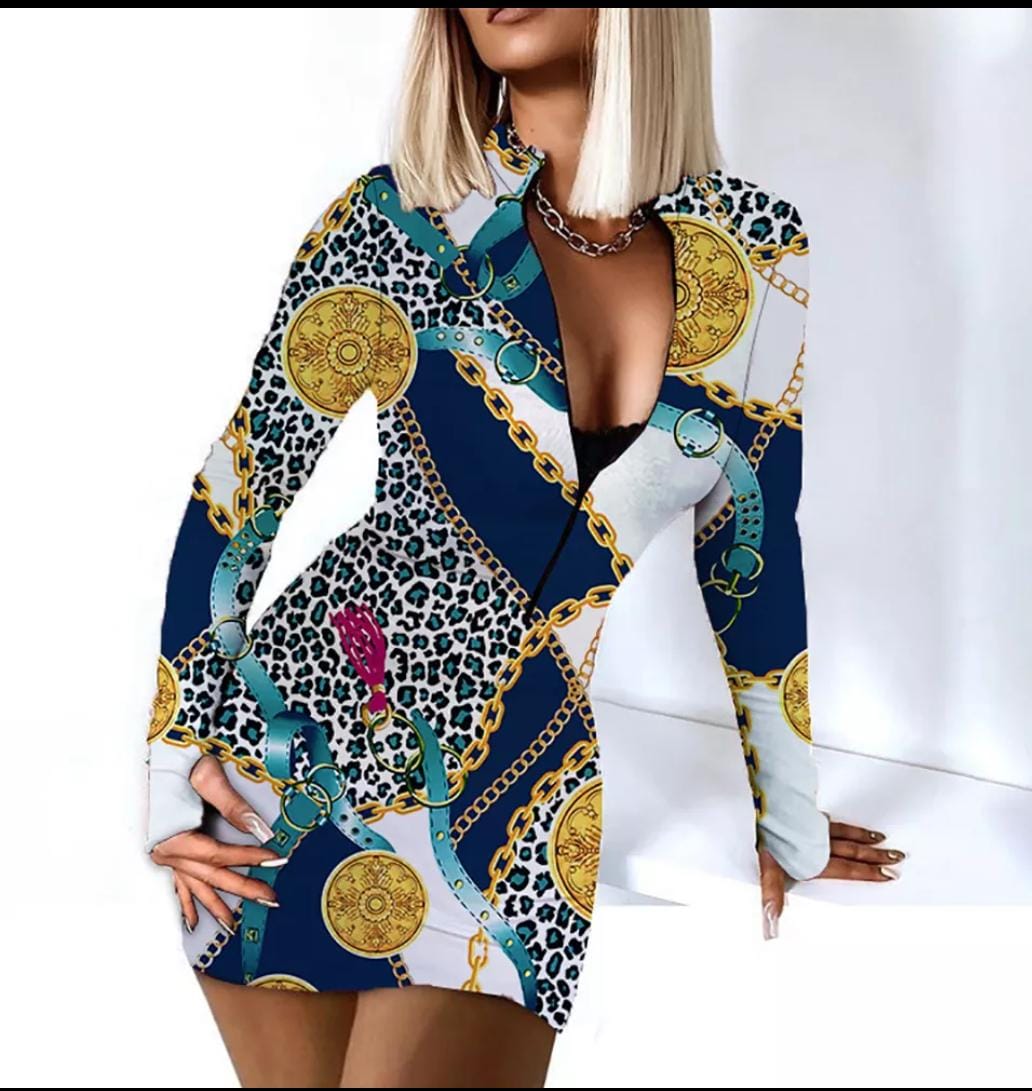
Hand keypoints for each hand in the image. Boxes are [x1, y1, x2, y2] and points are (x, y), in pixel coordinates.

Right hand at [149, 755, 287, 932]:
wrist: (158, 754)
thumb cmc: (180, 761)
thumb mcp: (207, 777)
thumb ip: (232, 805)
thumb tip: (260, 828)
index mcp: (174, 836)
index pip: (218, 854)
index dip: (249, 857)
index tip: (276, 859)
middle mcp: (167, 851)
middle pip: (211, 876)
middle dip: (242, 888)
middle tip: (271, 898)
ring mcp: (165, 854)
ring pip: (195, 885)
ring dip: (215, 906)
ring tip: (233, 927)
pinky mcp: (166, 851)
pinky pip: (177, 884)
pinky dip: (186, 904)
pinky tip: (192, 922)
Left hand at [758, 818, 906, 938]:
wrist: (759, 806)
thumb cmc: (763, 839)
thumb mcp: (767, 871)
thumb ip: (773, 898)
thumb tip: (772, 925)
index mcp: (814, 860)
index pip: (847, 869)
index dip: (868, 872)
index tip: (888, 874)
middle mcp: (819, 844)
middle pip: (853, 851)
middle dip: (876, 856)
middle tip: (897, 857)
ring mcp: (814, 827)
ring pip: (845, 834)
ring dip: (864, 838)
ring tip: (881, 839)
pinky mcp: (806, 814)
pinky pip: (831, 820)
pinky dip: (843, 824)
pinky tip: (846, 824)